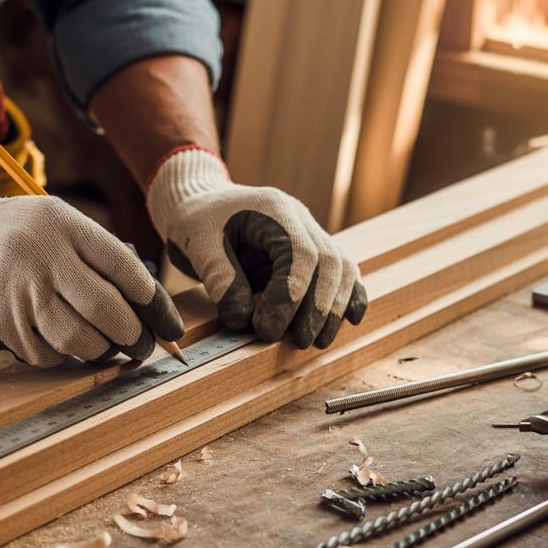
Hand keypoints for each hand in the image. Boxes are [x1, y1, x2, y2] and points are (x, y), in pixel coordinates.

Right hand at [0, 177, 182, 366]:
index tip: (170, 324)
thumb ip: (96, 254)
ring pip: (81, 340)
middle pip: (108, 311)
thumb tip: (147, 306)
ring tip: (109, 347)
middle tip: (145, 346)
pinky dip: (65, 356)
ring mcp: (17, 292)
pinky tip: (65, 343)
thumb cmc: (13, 235)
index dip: (155, 303)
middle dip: (136, 337)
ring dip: (103, 351)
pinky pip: (48, 354)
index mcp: (62, 224)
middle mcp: (40, 256)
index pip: (125, 268)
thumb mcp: (54, 222)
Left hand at [147, 148, 366, 347]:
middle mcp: (299, 218)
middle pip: (328, 261)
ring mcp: (309, 232)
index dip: (290, 295)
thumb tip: (243, 320)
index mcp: (274, 209)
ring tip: (318, 341)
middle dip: (319, 307)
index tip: (269, 330)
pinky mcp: (310, 251)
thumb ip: (221, 280)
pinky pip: (339, 271)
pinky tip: (350, 320)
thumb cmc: (196, 222)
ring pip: (340, 267)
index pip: (299, 254)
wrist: (199, 204)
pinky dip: (347, 295)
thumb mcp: (198, 247)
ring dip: (334, 307)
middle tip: (301, 342)